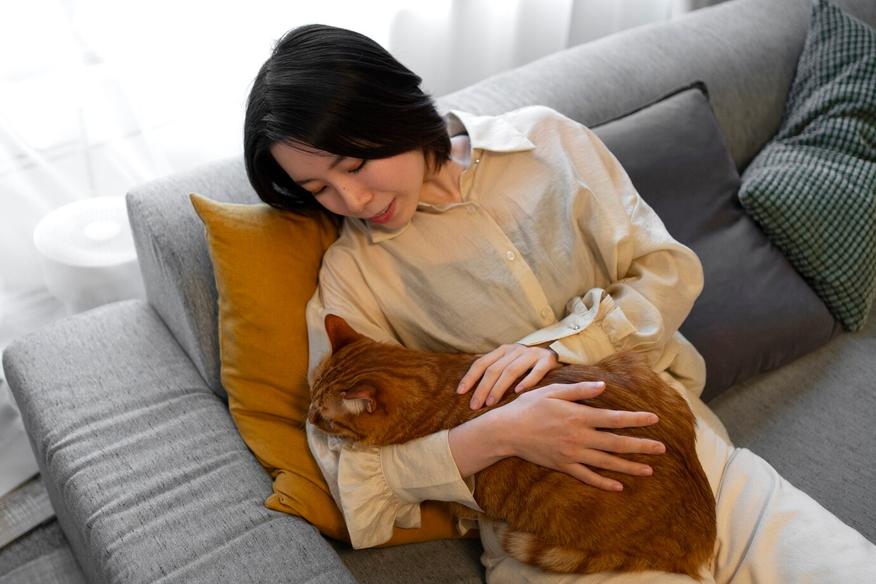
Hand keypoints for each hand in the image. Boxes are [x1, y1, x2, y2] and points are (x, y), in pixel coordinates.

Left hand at [457, 343, 560, 408]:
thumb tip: (472, 392)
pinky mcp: (548, 360)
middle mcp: (516, 349)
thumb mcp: (510, 364)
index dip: (470, 377)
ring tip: (491, 403)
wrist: (560, 354)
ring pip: (512, 370)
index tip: (460, 392)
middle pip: (494, 369)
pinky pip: (536, 371)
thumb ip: (495, 372)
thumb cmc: (529, 366)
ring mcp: (532, 354)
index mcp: (503, 350)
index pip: (482, 363)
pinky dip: (527, 381)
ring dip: (499, 388)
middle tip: (475, 406)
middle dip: (482, 388)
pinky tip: (518, 393)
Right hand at [495, 380, 665, 491]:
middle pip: (616, 443)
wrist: (506, 431)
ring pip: (606, 462)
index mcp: (579, 416)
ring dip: (629, 466)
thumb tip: (603, 386)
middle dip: (641, 446)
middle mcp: (579, 437)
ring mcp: (572, 454)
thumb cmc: (529, 407)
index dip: (636, 419)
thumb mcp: (553, 391)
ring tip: (649, 470)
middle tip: (662, 449)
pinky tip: (618, 486)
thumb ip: (580, 390)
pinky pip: (588, 477)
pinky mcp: (563, 466)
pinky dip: (604, 483)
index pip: (614, 418)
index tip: (654, 419)